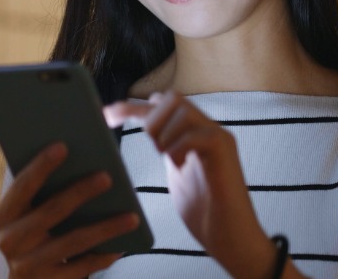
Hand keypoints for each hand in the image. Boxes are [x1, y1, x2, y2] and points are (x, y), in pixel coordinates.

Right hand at [0, 142, 140, 277]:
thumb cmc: (35, 233)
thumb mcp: (30, 213)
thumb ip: (45, 192)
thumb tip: (85, 161)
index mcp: (4, 215)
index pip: (22, 186)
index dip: (41, 166)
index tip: (63, 146)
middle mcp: (10, 241)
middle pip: (51, 211)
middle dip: (80, 192)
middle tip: (107, 177)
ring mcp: (28, 265)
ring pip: (73, 241)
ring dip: (105, 228)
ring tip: (132, 217)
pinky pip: (82, 268)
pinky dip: (103, 256)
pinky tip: (122, 246)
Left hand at [105, 92, 285, 278]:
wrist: (232, 240)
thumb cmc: (206, 213)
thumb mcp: (176, 174)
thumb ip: (167, 150)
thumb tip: (145, 135)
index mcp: (196, 133)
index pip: (161, 105)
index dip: (131, 107)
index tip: (105, 116)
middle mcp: (208, 128)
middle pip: (171, 97)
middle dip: (150, 119)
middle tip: (153, 150)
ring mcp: (219, 136)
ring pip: (181, 108)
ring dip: (164, 133)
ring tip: (169, 159)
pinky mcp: (225, 149)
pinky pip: (195, 132)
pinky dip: (178, 147)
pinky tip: (180, 166)